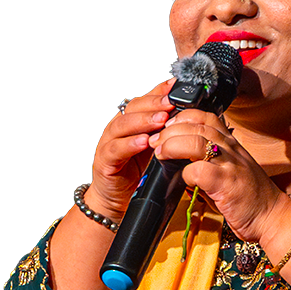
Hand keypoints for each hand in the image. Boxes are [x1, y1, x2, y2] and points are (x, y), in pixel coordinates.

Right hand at [87, 80, 174, 218]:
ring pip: (122, 125)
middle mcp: (118, 129)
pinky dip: (129, 144)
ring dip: (142, 121)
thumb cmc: (137, 172)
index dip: (158, 95)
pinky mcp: (105, 161)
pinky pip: (116, 149)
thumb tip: (185, 114)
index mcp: (131, 123)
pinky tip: (143, 142)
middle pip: (132, 109)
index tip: (175, 91)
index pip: (143, 101)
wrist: (117, 198)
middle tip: (170, 105)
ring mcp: (109, 143)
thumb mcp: (154, 148)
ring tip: (160, 120)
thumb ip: (164, 131)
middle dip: (153, 105)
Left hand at [150, 110, 289, 242]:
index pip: (205, 116)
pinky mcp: (226, 184)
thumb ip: (208, 163)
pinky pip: (199, 170)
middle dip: (170, 130)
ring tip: (160, 154)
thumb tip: (179, 163)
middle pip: (196, 124)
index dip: (182, 117)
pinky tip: (183, 180)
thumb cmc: (250, 198)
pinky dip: (185, 173)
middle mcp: (231, 149)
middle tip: (155, 141)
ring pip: (195, 141)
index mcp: (231, 144)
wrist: (272, 217)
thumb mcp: (230, 171)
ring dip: (172, 145)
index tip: (167, 127)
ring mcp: (230, 165)